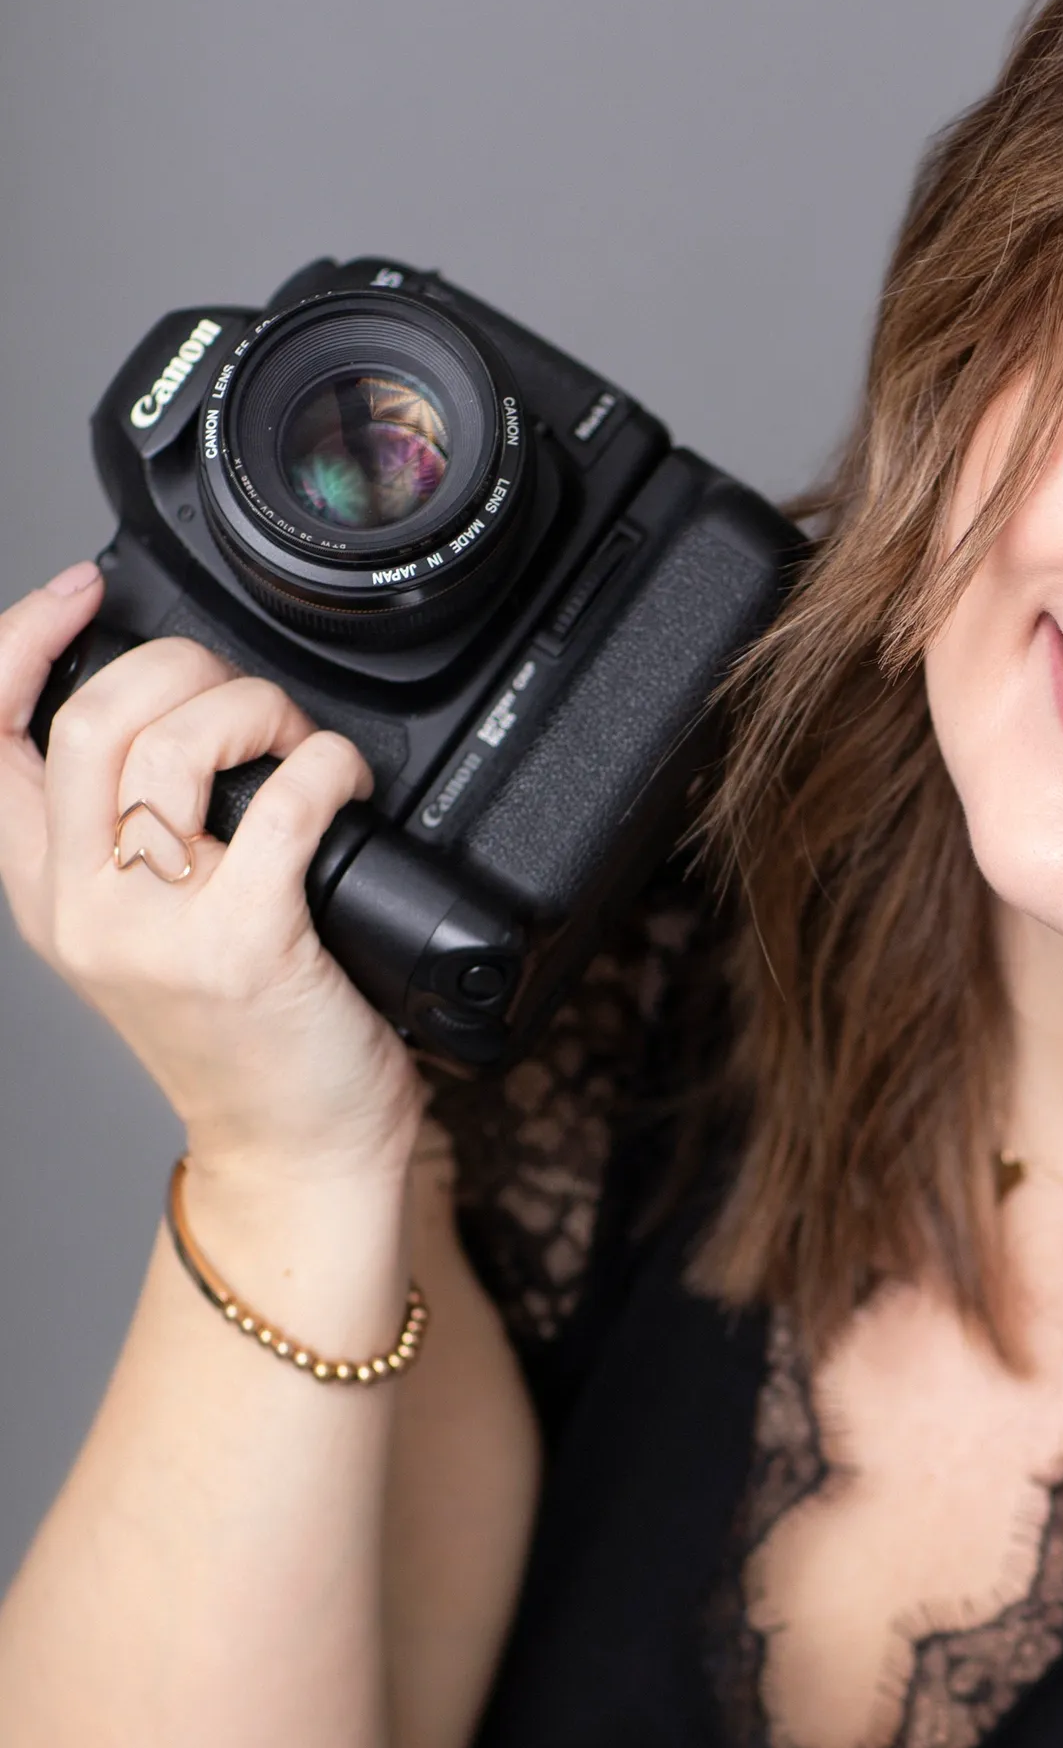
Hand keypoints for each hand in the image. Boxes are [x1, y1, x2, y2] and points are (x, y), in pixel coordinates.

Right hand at [0, 567, 422, 1180]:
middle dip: (181, 671)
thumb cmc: (249, 1042)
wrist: (297, 1155)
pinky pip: (282, 801)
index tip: (77, 592)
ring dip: (256, 710)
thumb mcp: (147, 936)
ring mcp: (157, 928)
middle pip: (90, 718)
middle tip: (243, 701)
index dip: (19, 641)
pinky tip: (345, 781)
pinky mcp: (245, 943)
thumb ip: (127, 840)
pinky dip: (328, 764)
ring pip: (175, 745)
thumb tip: (167, 719)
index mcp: (47, 894)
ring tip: (299, 743)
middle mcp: (84, 907)